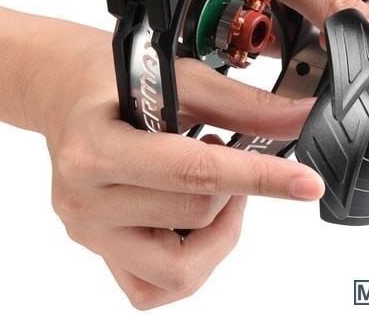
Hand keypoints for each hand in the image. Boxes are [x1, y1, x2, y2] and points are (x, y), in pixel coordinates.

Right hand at [42, 27, 322, 309]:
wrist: (65, 92)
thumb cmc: (109, 80)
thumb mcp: (178, 79)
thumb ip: (241, 105)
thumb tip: (297, 121)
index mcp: (93, 148)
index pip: (190, 174)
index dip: (257, 178)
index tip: (303, 183)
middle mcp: (83, 199)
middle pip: (193, 217)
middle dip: (232, 188)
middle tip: (231, 157)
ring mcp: (88, 232)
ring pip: (179, 270)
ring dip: (215, 233)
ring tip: (210, 191)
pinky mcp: (97, 250)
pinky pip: (152, 289)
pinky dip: (187, 266)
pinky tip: (187, 223)